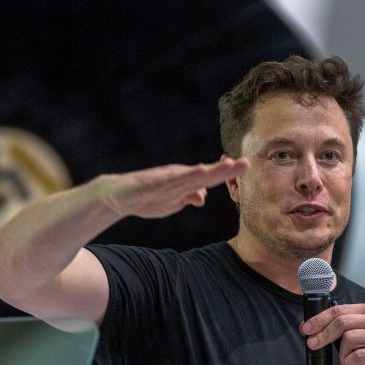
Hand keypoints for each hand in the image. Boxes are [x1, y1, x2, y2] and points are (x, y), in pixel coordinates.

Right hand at [99, 158, 248, 218]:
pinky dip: (186, 177)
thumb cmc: (147, 197)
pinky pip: (172, 181)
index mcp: (185, 182)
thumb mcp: (172, 202)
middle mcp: (178, 178)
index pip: (210, 178)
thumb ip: (188, 197)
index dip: (228, 174)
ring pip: (192, 176)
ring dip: (210, 171)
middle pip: (207, 174)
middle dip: (226, 170)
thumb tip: (203, 196)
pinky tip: (199, 172)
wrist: (118, 196)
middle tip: (246, 163)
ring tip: (228, 166)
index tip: (246, 167)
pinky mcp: (152, 184)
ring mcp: (166, 181)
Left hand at [301, 302, 364, 364]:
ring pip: (349, 338)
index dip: (319, 319)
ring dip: (341, 353)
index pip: (338, 310)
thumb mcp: (354, 335)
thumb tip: (306, 327)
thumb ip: (335, 328)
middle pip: (342, 322)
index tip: (305, 328)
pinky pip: (358, 355)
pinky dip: (350, 362)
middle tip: (312, 344)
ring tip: (345, 360)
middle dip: (323, 334)